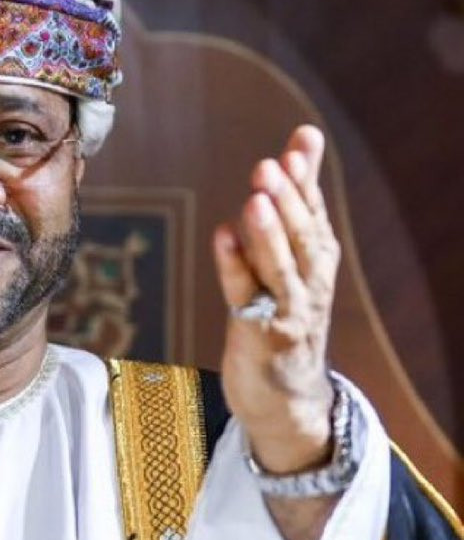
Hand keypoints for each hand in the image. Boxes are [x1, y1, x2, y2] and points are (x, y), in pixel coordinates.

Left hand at [213, 125, 340, 474]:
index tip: (301, 141)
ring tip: (256, 196)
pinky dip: (234, 266)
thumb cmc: (284, 318)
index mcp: (318, 262)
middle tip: (273, 164)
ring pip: (281, 267)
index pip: (315, 213)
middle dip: (288, 199)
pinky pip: (245, 297)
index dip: (306, 178)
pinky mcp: (260, 337)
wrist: (286, 399)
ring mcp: (288, 313)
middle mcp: (310, 284)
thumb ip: (292, 206)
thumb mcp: (294, 260)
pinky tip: (222, 236)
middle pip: (302, 237)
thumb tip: (298, 146)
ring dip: (268, 232)